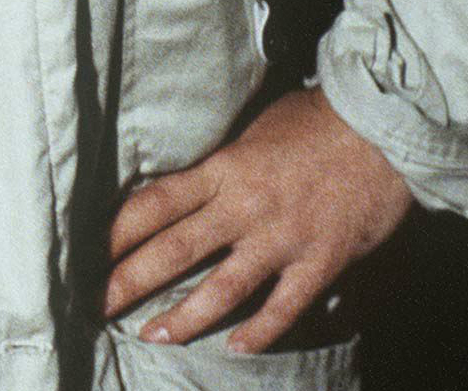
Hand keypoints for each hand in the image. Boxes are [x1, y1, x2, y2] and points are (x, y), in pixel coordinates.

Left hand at [104, 88, 412, 352]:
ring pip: (221, 289)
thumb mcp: (253, 131)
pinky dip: (260, 331)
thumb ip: (221, 166)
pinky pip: (284, 307)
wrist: (384, 126)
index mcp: (222, 169)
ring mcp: (282, 238)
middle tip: (94, 304)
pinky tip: (236, 347)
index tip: (84, 252)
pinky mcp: (322, 261)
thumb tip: (187, 188)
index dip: (115, 231)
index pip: (154, 204)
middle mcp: (244, 206)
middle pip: (174, 249)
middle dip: (129, 280)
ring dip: (183, 318)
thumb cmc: (316, 120)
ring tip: (152, 336)